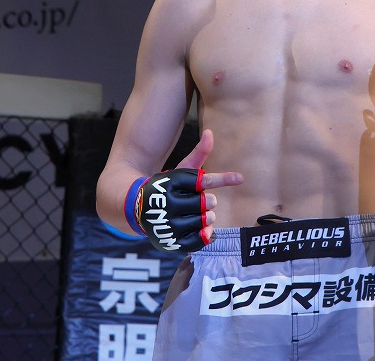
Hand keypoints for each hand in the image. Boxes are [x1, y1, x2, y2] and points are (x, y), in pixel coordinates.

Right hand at [130, 129, 241, 251]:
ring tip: (202, 214)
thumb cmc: (166, 186)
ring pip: (203, 221)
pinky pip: (197, 240)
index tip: (237, 178)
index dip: (218, 180)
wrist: (137, 208)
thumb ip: (199, 153)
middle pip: (206, 203)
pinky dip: (205, 235)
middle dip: (210, 201)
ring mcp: (168, 224)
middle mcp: (168, 203)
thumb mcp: (181, 169)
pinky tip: (202, 229)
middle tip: (207, 201)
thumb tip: (210, 132)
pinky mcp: (170, 241)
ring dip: (208, 217)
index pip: (202, 181)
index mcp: (171, 183)